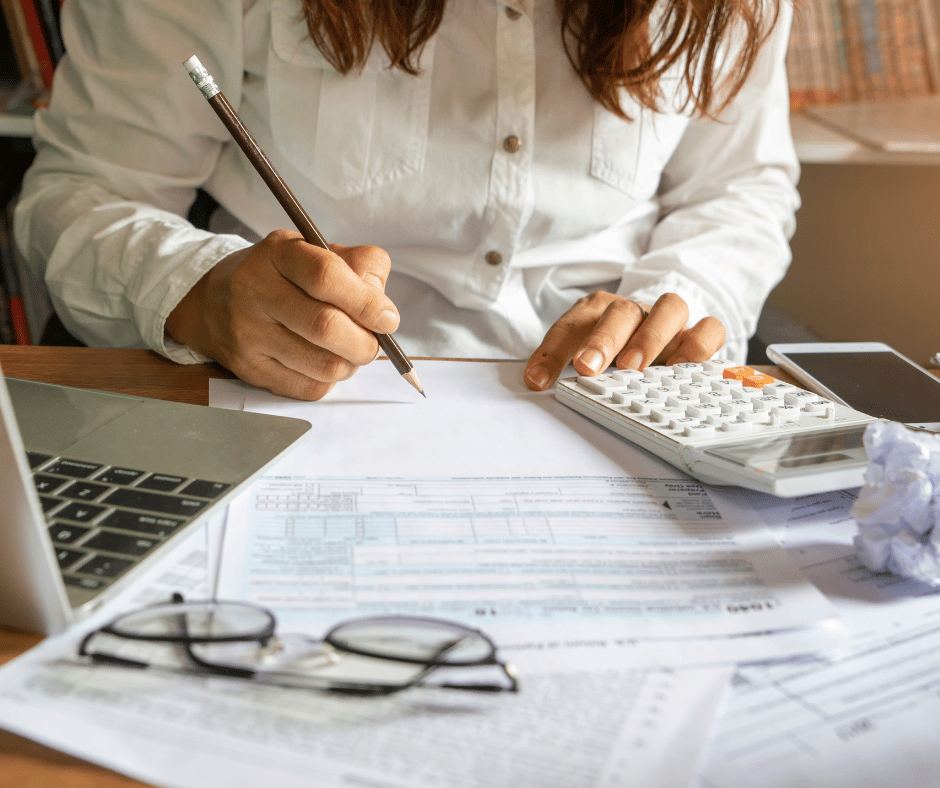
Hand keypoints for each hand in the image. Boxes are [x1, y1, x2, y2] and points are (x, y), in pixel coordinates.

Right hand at [165, 230, 400, 399]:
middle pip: (326, 327)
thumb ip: (360, 267)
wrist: (216, 302)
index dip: (366, 302)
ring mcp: (248, 333)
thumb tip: (383, 310)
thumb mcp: (317, 252)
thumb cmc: (283, 276)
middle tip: (373, 342)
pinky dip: (329, 380)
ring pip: (323, 365)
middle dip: (365, 342)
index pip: (326, 276)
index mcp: (278, 253)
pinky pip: (309, 388)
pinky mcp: (249, 369)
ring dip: (351, 364)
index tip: (388, 319)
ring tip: (349, 351)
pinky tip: (323, 362)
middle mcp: (255, 291)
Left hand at [523, 291, 725, 389]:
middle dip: (603, 339)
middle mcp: (634, 311)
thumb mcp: (581, 355)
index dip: (552, 352)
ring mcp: (668, 320)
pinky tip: (682, 369)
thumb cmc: (612, 350)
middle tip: (588, 367)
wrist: (655, 333)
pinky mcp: (698, 333)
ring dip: (651, 336)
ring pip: (670, 307)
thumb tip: (536, 383)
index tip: (538, 380)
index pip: (570, 326)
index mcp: (596, 311)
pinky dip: (699, 344)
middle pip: (621, 311)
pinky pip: (710, 328)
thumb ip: (560, 365)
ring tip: (635, 367)